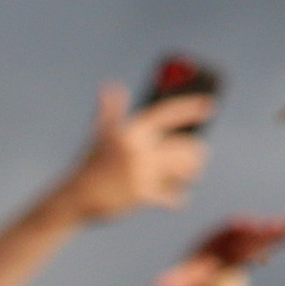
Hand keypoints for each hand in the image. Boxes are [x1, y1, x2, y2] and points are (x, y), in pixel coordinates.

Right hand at [60, 84, 213, 226]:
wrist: (74, 197)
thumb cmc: (91, 164)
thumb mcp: (100, 136)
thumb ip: (110, 112)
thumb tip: (110, 86)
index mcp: (130, 131)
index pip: (166, 113)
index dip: (189, 108)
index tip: (210, 105)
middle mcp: (137, 148)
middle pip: (184, 145)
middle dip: (197, 152)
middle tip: (199, 156)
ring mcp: (140, 171)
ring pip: (185, 168)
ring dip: (192, 172)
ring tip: (192, 173)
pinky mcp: (142, 194)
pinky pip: (172, 196)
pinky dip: (177, 199)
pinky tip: (179, 198)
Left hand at [154, 217, 284, 285]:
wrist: (213, 264)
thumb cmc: (199, 273)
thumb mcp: (188, 278)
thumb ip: (176, 282)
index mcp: (217, 241)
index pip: (226, 232)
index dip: (237, 228)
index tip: (248, 223)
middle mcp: (234, 237)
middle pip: (248, 232)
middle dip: (261, 230)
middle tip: (275, 225)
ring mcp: (249, 240)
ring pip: (264, 234)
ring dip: (278, 230)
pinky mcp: (262, 246)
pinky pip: (274, 240)